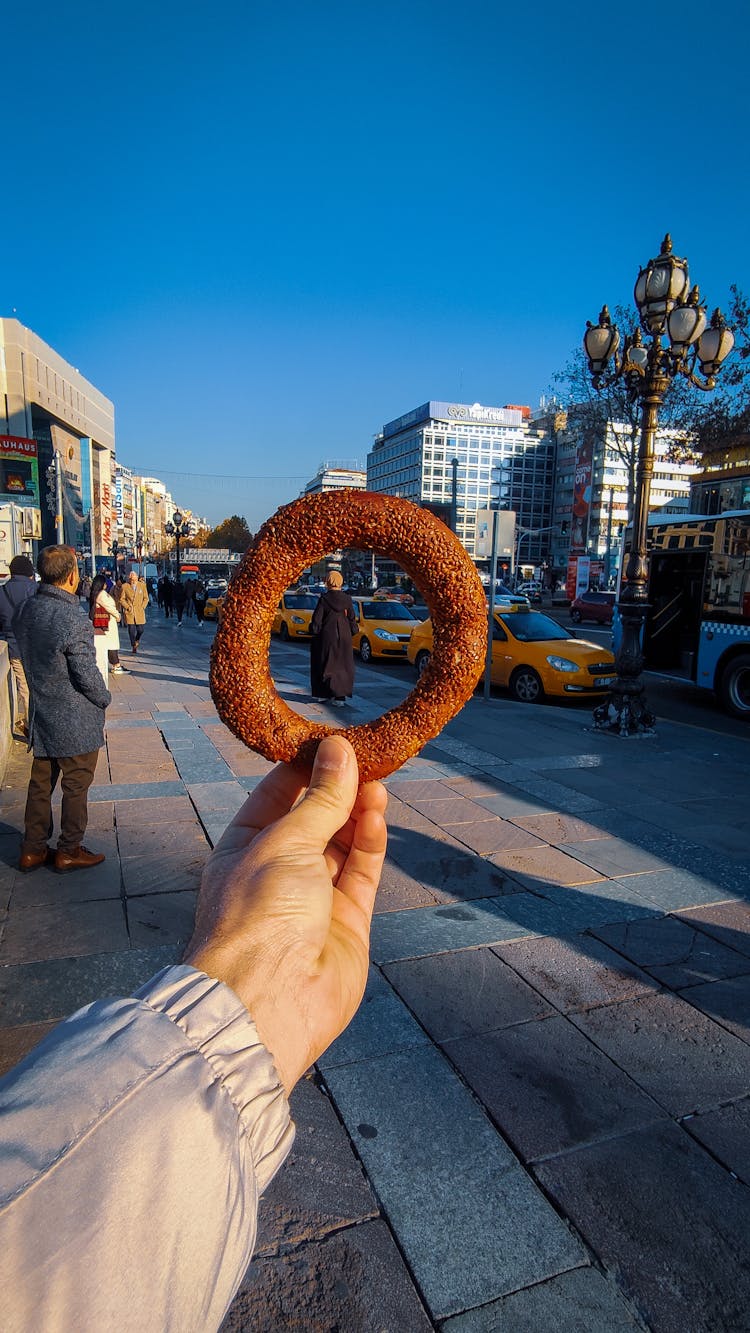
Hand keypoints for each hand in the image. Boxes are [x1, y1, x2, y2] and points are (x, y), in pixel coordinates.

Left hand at [184, 736, 387, 1094]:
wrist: (270, 1000)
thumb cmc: (257, 916)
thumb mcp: (285, 843)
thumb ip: (320, 799)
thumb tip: (339, 751)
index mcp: (242, 850)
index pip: (275, 797)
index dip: (304, 768)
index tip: (331, 740)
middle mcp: (276, 873)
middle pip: (314, 819)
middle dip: (337, 787)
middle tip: (365, 754)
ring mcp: (313, 898)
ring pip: (343, 843)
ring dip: (358, 810)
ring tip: (377, 777)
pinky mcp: (347, 921)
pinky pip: (362, 870)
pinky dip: (371, 839)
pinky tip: (378, 808)